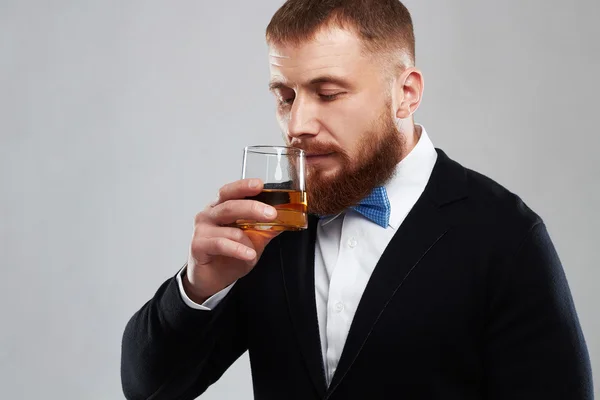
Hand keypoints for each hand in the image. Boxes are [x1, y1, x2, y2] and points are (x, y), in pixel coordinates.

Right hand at [184, 178, 280, 302]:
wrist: (212, 279)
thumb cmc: (229, 254)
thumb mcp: (253, 239)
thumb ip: (267, 228)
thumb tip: (289, 218)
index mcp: (221, 207)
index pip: (231, 191)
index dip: (244, 186)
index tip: (260, 184)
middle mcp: (209, 214)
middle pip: (230, 205)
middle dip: (252, 208)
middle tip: (271, 213)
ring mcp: (202, 229)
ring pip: (227, 227)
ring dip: (246, 237)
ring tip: (256, 248)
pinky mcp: (198, 245)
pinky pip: (220, 244)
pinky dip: (237, 249)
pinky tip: (248, 254)